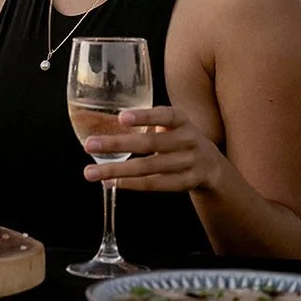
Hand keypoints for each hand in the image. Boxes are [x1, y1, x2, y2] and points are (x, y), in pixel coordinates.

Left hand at [82, 106, 225, 192]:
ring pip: (148, 168)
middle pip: (150, 144)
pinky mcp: (186, 182)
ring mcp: (189, 163)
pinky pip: (155, 184)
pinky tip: (111, 182)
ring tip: (91, 173)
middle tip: (89, 146)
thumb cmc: (178, 139)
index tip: (121, 118)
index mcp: (181, 120)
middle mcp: (188, 140)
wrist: (211, 165)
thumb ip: (142, 122)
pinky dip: (131, 184)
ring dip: (117, 170)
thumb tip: (95, 119)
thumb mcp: (168, 125)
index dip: (144, 117)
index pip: (164, 116)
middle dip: (117, 145)